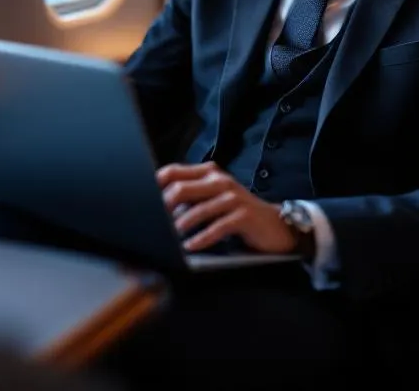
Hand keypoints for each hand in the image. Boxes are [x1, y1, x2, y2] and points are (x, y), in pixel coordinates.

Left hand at [156, 162, 296, 254]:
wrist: (275, 225)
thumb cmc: (238, 214)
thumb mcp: (213, 200)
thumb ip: (191, 197)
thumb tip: (159, 205)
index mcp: (208, 174)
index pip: (173, 172)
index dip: (155, 185)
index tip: (142, 201)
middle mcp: (219, 181)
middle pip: (181, 188)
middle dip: (164, 207)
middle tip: (154, 223)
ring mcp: (232, 197)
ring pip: (198, 209)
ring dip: (181, 226)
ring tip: (171, 238)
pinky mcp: (243, 215)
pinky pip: (217, 227)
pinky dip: (201, 239)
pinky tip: (192, 247)